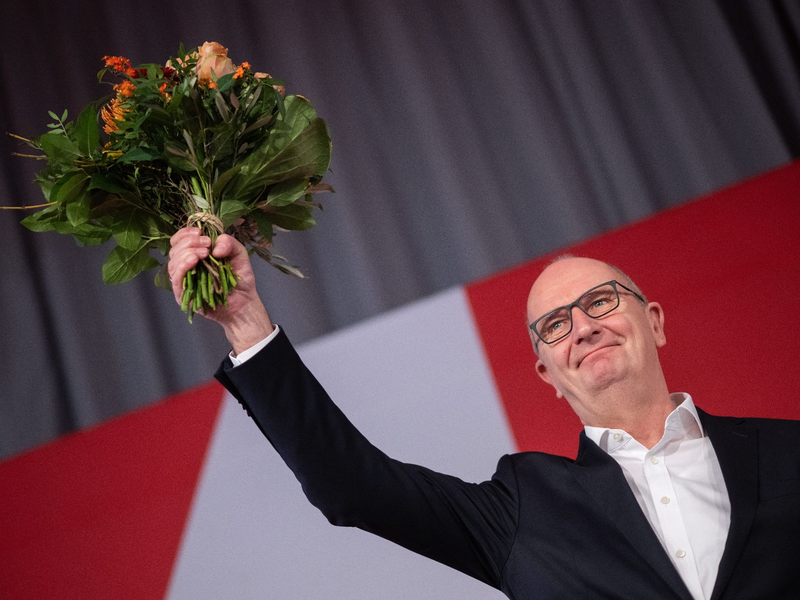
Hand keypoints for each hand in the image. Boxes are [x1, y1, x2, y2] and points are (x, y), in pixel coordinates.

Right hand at [168, 228, 273, 352]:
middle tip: (206, 244)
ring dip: (187, 252)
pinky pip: (176, 278)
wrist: (244, 303)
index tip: (200, 232)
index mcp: (195, 255)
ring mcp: (183, 281)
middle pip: (174, 250)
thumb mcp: (239, 254)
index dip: (185, 234)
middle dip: (189, 242)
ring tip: (204, 253)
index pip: (179, 241)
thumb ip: (229, 243)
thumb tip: (214, 246)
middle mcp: (186, 267)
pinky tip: (194, 260)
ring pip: (173, 263)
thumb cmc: (240, 280)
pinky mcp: (183, 295)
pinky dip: (183, 266)